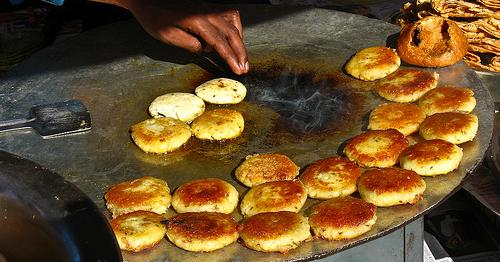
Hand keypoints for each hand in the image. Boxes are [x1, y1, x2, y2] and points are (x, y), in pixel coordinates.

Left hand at [93, 0, 248, 74]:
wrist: (148, 0)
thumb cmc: (155, 19)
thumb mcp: (168, 36)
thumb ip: (189, 44)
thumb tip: (205, 50)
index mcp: (197, 21)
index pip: (219, 42)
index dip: (230, 58)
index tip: (238, 70)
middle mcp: (206, 12)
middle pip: (231, 33)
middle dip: (240, 52)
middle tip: (246, 67)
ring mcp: (208, 7)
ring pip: (233, 22)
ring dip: (239, 40)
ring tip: (240, 56)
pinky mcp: (207, 6)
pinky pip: (228, 14)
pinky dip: (234, 27)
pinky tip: (232, 38)